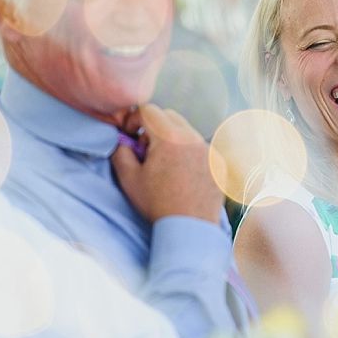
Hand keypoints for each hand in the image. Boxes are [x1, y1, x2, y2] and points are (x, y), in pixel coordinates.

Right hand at [111, 104, 223, 224]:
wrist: (190, 228)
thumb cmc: (158, 204)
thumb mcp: (129, 179)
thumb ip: (120, 152)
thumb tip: (121, 140)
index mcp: (170, 137)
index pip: (148, 110)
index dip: (133, 119)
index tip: (128, 136)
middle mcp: (192, 137)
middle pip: (168, 116)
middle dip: (152, 127)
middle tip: (144, 150)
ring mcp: (207, 148)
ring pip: (185, 130)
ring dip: (170, 139)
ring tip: (163, 165)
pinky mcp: (217, 161)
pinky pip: (198, 145)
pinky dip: (186, 151)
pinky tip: (180, 174)